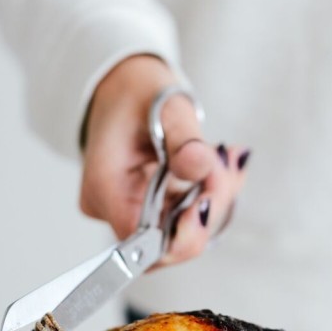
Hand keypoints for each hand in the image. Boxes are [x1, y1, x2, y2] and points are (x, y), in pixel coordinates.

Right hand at [79, 55, 249, 265]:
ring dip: (212, 201)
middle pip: (167, 243)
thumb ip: (184, 139)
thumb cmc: (138, 93)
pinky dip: (206, 197)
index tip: (210, 197)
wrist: (126, 87)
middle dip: (207, 211)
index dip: (184, 232)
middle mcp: (109, 207)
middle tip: (226, 166)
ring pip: (179, 234)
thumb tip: (199, 166)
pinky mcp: (143, 210)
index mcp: (105, 185)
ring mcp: (125, 211)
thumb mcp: (166, 106)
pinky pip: (181, 221)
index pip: (143, 242)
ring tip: (223, 160)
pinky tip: (216, 167)